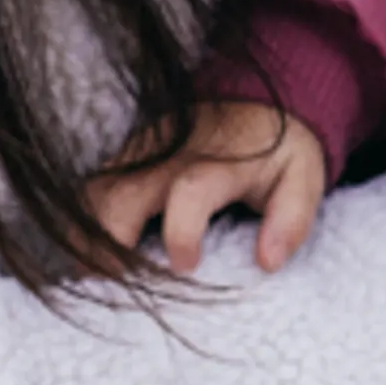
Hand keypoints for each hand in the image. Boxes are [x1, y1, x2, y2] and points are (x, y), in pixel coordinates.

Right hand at [85, 101, 331, 274]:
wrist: (252, 98)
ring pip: (95, 192)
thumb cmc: (278, 149)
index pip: (190, 190)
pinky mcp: (122, 157)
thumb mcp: (302, 179)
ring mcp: (139, 153)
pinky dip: (83, 222)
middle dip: (110, 243)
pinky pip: (90, 189)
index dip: (182, 230)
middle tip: (111, 286)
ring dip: (87, 235)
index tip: (186, 265)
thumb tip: (269, 262)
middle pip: (121, 194)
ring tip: (90, 277)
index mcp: (217, 161)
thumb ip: (292, 219)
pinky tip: (86, 255)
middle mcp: (168, 154)